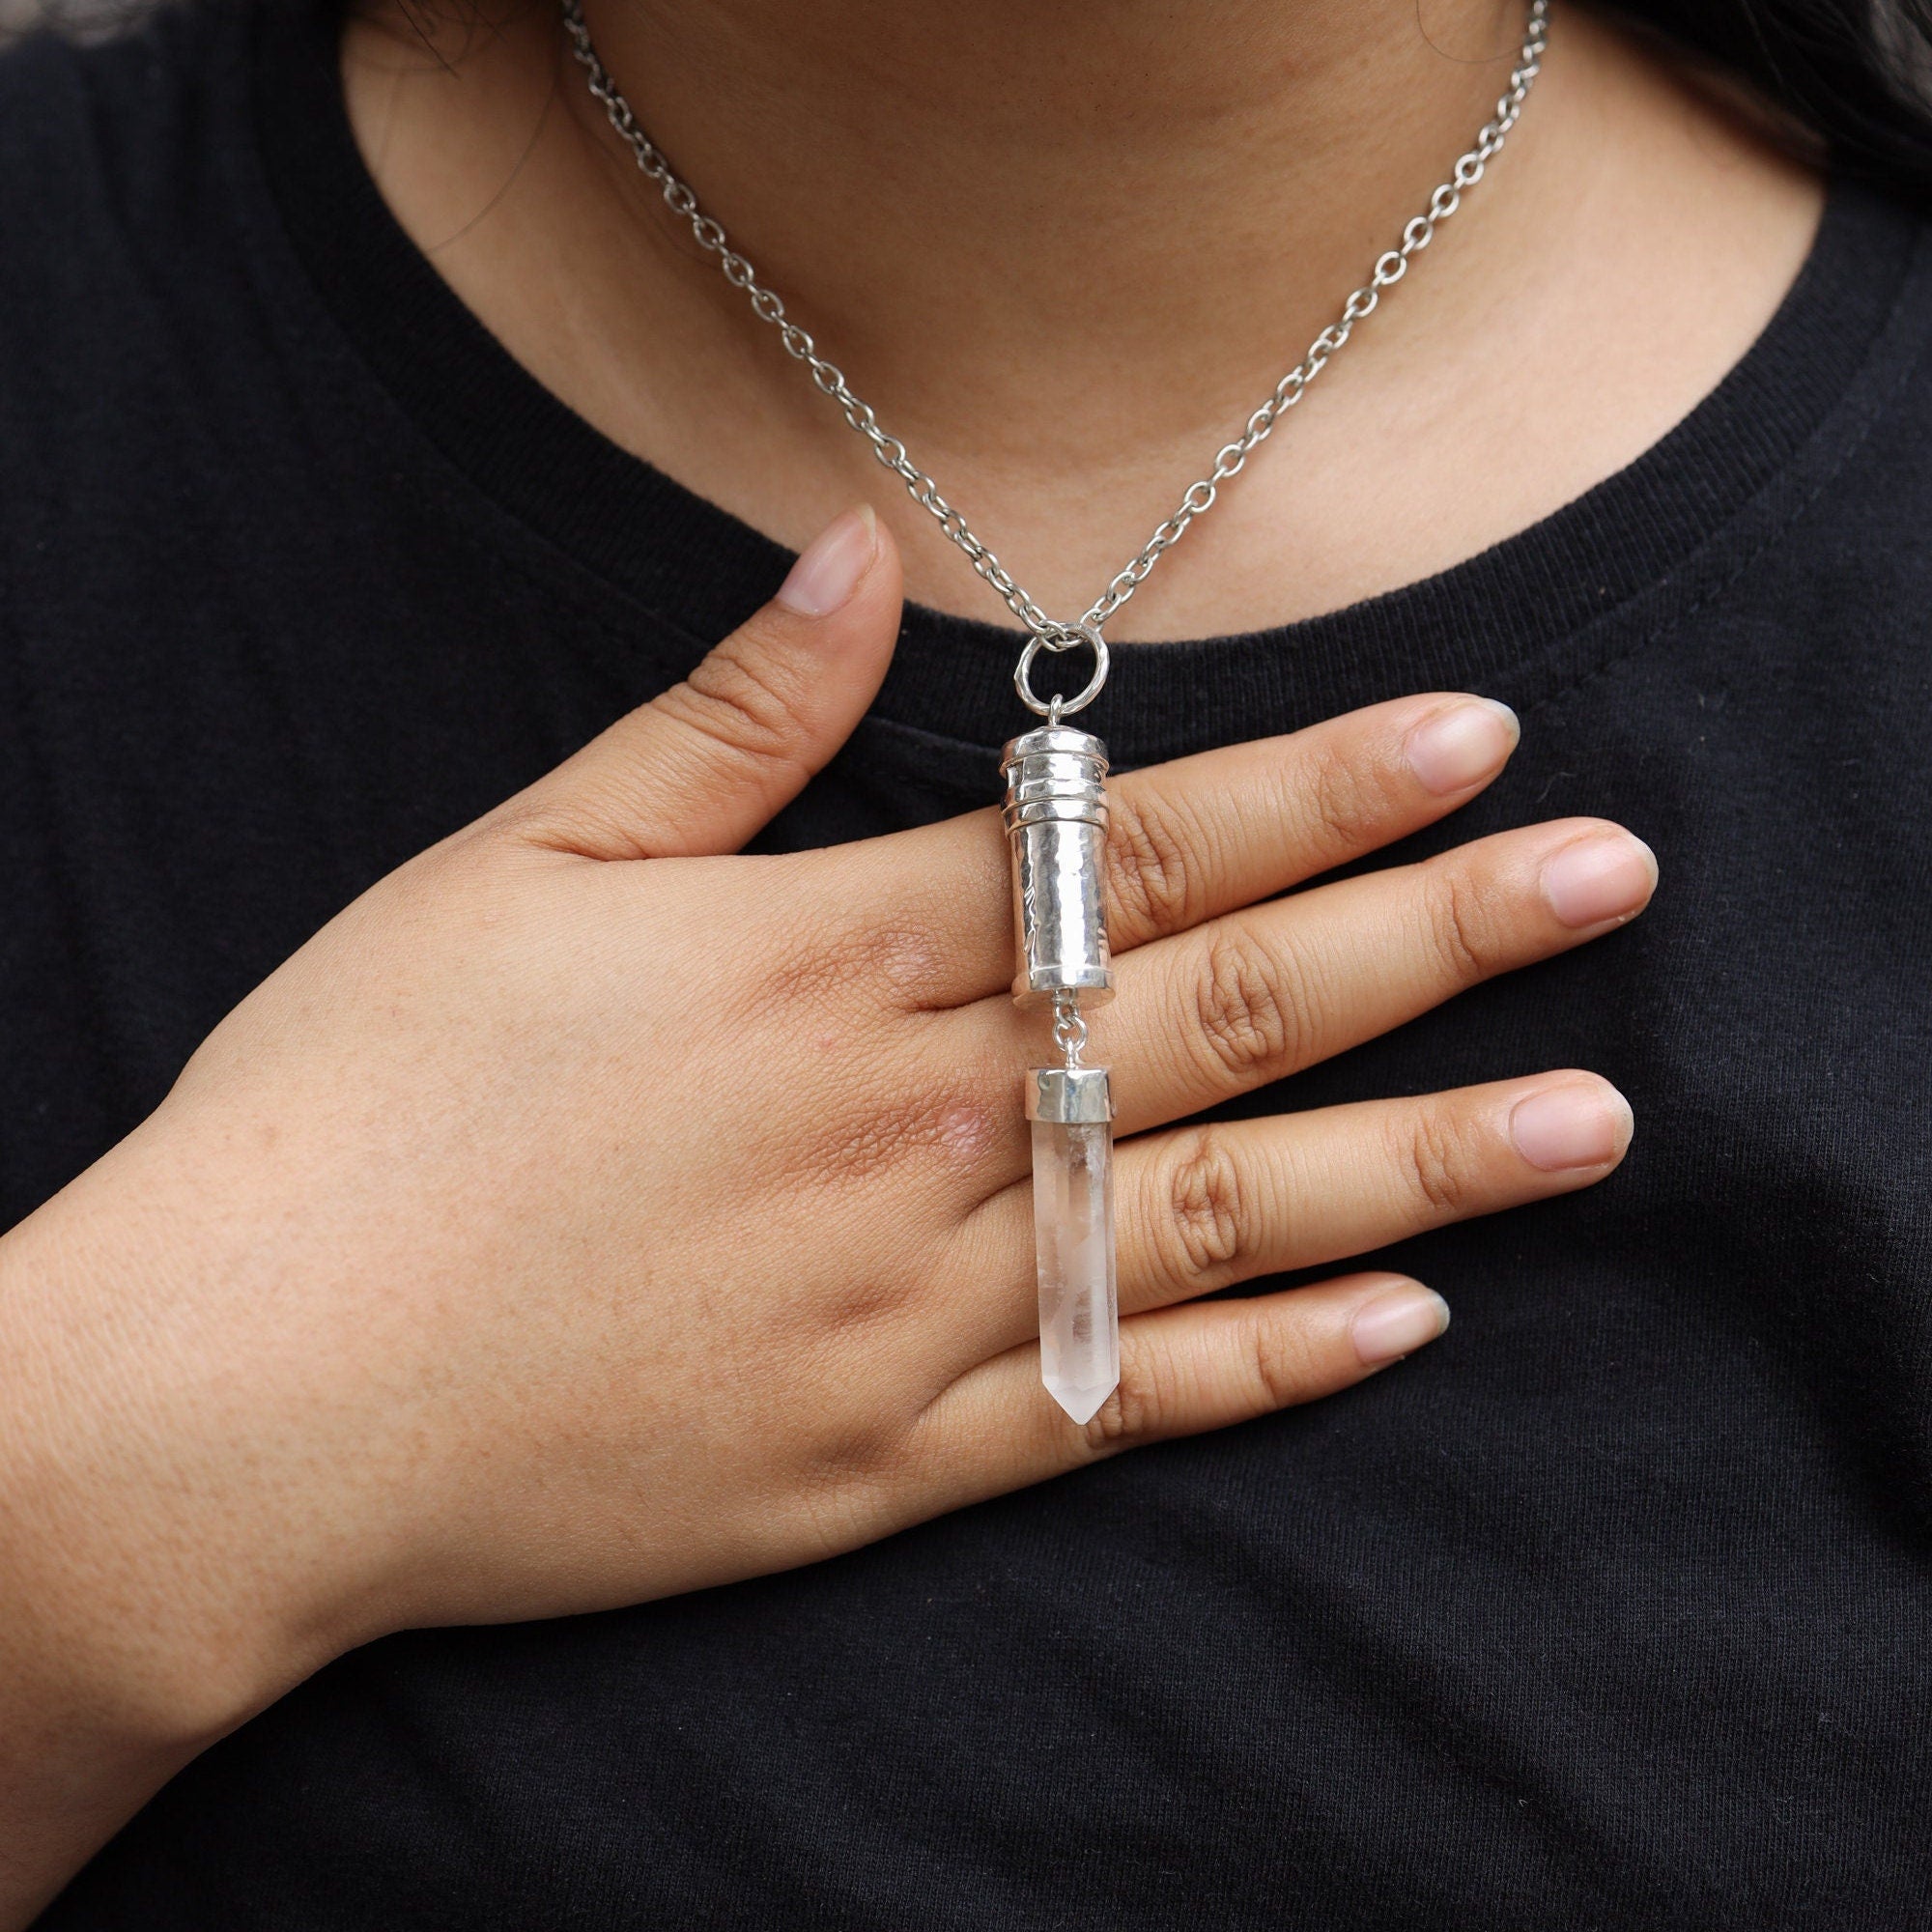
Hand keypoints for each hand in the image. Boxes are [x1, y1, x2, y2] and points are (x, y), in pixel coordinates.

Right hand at [0, 506, 1652, 1917]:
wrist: (251, 1390)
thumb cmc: (367, 1107)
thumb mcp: (520, 863)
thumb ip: (722, 716)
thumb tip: (858, 550)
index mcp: (823, 963)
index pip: (1127, 852)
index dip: (1312, 788)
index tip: (1470, 738)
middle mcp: (908, 1127)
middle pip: (1221, 1016)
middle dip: (1433, 938)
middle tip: (1613, 882)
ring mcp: (912, 1305)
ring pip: (1217, 1215)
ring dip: (1423, 1160)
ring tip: (1586, 1118)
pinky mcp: (884, 1458)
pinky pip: (1117, 1402)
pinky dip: (1267, 1368)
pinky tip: (1406, 1326)